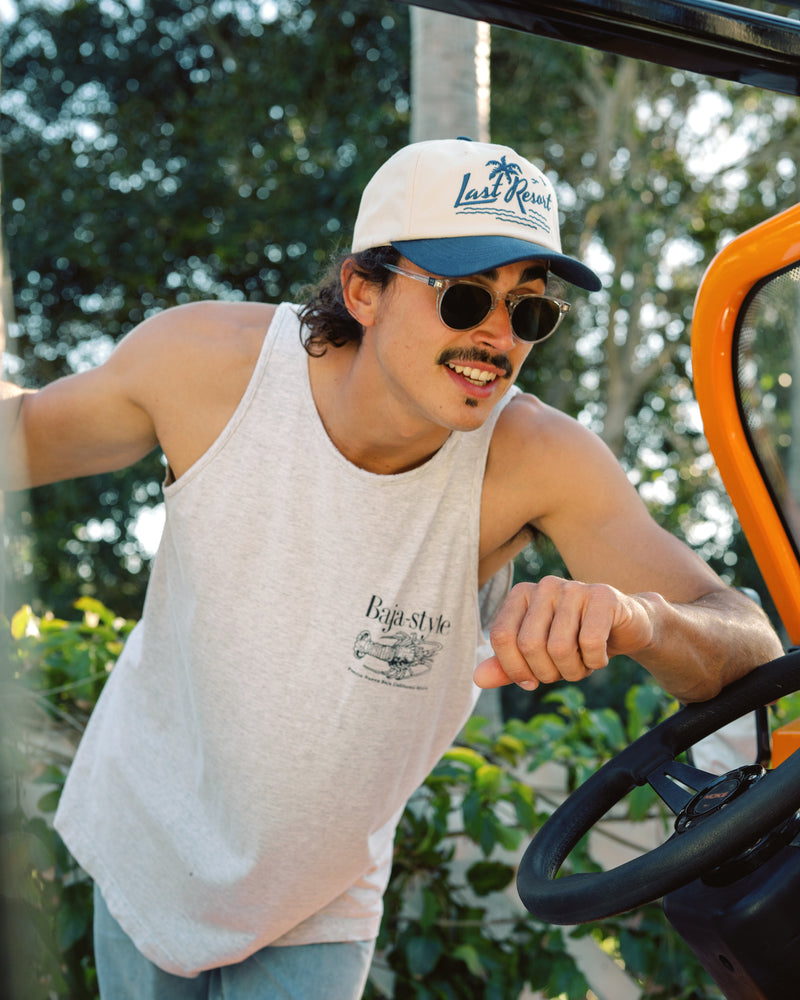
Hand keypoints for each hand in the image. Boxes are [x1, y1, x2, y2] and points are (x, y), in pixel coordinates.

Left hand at [474, 576, 653, 690]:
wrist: (625, 627)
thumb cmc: (574, 641)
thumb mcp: (538, 656)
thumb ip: (507, 666)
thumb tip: (478, 679)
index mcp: (522, 594)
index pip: (501, 637)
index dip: (514, 669)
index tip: (530, 681)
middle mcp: (545, 585)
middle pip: (530, 645)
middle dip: (547, 673)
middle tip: (563, 672)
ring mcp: (574, 587)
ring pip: (560, 647)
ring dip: (573, 671)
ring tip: (582, 665)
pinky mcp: (604, 596)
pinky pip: (590, 644)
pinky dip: (595, 663)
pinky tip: (601, 656)